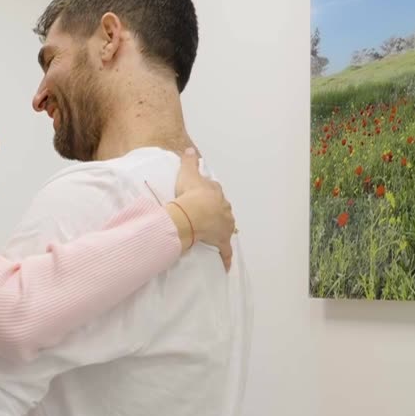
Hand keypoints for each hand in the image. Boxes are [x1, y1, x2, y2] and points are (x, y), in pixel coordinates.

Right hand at [171, 148, 235, 270]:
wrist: (193, 213)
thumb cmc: (190, 194)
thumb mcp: (187, 173)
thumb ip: (189, 161)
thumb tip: (189, 149)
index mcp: (215, 193)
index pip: (214, 191)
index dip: (208, 194)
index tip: (202, 196)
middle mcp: (223, 208)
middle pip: (222, 209)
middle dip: (216, 212)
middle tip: (206, 216)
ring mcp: (224, 225)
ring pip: (226, 227)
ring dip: (222, 230)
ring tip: (213, 233)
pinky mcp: (222, 241)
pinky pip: (224, 251)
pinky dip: (225, 258)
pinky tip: (225, 266)